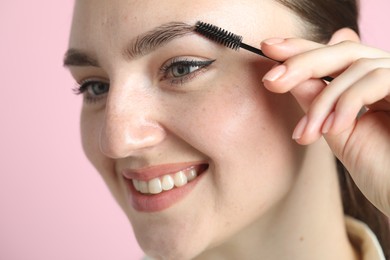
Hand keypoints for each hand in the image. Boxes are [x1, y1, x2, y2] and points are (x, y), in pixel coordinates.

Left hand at [261, 34, 389, 215]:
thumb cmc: (381, 172)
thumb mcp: (337, 132)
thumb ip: (317, 103)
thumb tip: (289, 76)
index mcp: (372, 85)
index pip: (335, 57)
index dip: (302, 49)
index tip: (269, 48)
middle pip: (344, 51)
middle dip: (302, 63)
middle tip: (271, 80)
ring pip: (355, 66)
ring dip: (323, 102)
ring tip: (308, 133)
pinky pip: (375, 79)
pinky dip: (347, 103)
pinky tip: (333, 129)